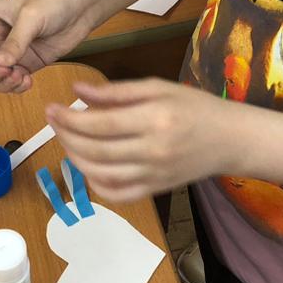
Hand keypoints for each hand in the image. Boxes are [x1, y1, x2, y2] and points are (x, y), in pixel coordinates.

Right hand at [0, 0, 95, 93]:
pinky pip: (11, 81)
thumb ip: (15, 41)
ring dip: (1, 82)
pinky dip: (15, 86)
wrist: (82, 7)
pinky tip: (26, 81)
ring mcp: (10, 51)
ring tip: (18, 77)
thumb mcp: (31, 17)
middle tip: (4, 70)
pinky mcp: (26, 63)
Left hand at [45, 79, 233, 201]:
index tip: (51, 108)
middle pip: (94, 150)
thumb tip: (77, 90)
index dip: (68, 118)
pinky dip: (96, 185)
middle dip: (66, 136)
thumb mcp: (159, 88)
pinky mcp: (156, 190)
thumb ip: (116, 91)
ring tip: (67, 141)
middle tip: (53, 122)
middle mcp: (153, 150)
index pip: (98, 123)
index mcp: (154, 118)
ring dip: (75, 159)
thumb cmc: (196, 107)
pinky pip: (118, 194)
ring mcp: (154, 174)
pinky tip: (88, 168)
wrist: (231, 139)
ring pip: (101, 174)